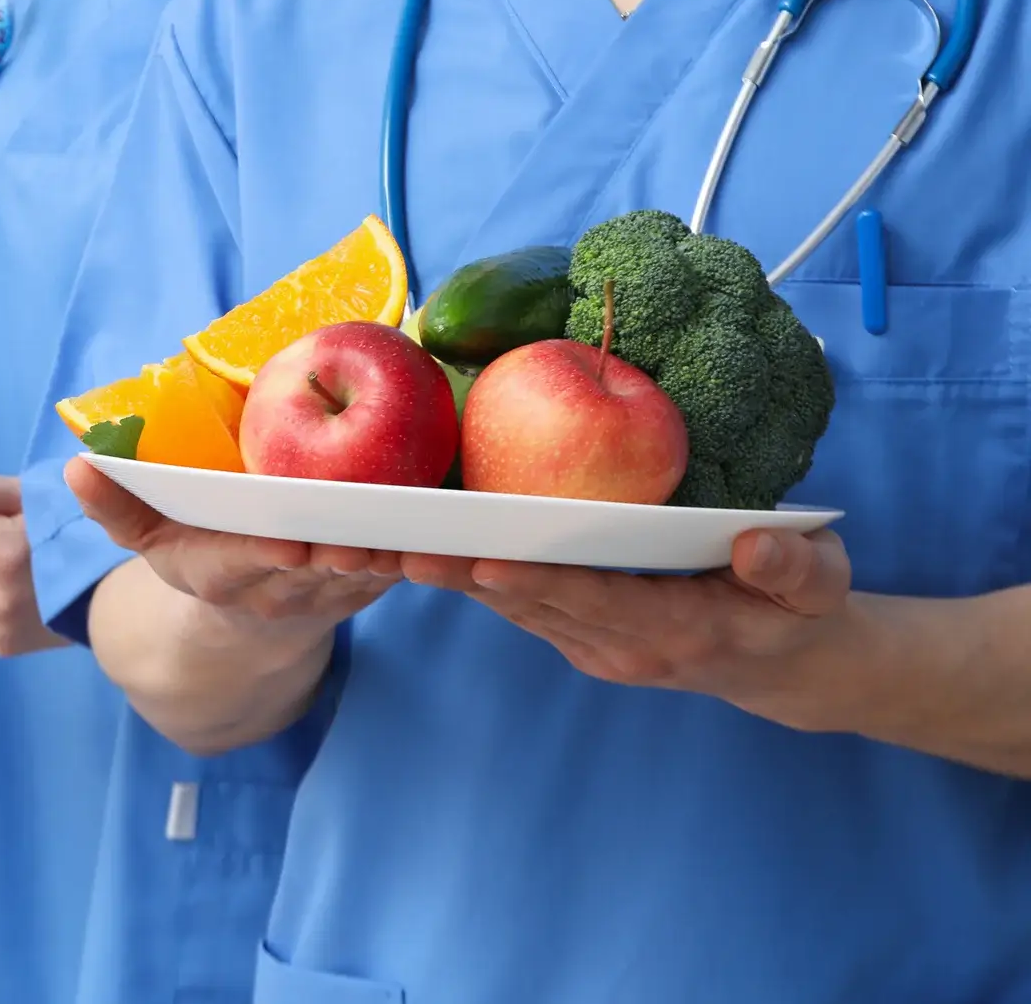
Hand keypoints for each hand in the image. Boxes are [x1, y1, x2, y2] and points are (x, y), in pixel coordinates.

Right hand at [67, 456, 398, 657]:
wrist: (249, 621)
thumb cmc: (198, 556)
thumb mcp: (147, 539)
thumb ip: (115, 506)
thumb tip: (74, 468)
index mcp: (222, 572)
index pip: (243, 564)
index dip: (264, 557)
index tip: (285, 545)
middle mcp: (278, 590)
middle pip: (311, 570)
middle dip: (335, 556)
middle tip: (357, 535)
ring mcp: (328, 593)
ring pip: (361, 575)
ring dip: (385, 557)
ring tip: (406, 529)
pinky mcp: (369, 588)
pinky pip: (397, 571)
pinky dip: (415, 554)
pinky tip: (437, 528)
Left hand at [400, 530, 861, 729]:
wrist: (785, 666)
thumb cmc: (803, 611)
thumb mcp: (821, 585)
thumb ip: (794, 567)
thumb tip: (758, 543)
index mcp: (676, 631)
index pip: (595, 603)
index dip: (539, 584)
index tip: (486, 563)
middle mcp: (621, 647)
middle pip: (533, 605)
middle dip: (466, 576)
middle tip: (402, 545)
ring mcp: (595, 647)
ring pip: (512, 607)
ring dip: (452, 578)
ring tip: (388, 543)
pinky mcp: (578, 636)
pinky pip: (517, 605)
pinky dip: (471, 577)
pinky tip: (425, 544)